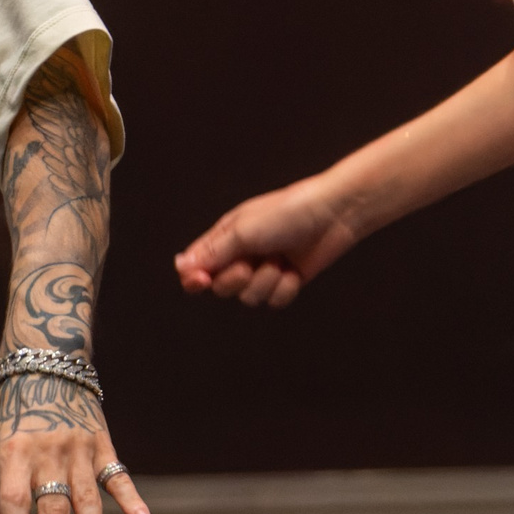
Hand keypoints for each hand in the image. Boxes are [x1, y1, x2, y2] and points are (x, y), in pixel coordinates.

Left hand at [0, 380, 151, 513]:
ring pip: (86, 498)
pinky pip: (119, 476)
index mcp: (14, 454)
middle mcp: (48, 453)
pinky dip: (133, 499)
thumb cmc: (12, 415)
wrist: (46, 364)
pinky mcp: (103, 445)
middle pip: (51, 506)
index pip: (13, 499)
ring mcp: (79, 449)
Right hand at [175, 176, 356, 306]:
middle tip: (248, 266)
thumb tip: (180, 265)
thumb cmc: (286, 214)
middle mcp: (242, 254)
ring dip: (265, 282)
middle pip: (221, 287)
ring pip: (250, 297)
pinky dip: (285, 287)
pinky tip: (295, 270)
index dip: (194, 278)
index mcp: (225, 237)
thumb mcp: (242, 231)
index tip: (201, 280)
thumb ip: (212, 252)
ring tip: (280, 261)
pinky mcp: (287, 280)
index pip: (196, 266)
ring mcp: (265, 268)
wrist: (333, 215)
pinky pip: (275, 300)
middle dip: (235, 281)